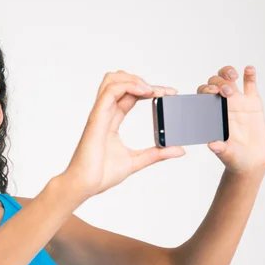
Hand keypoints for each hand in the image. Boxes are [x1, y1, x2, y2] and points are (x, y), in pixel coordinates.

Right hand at [62, 71, 185, 198]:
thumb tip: (179, 150)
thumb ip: (157, 154)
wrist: (85, 185)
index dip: (149, 90)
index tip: (170, 93)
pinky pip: (110, 92)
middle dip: (141, 80)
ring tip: (152, 89)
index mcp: (112, 121)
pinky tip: (144, 92)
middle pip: (119, 81)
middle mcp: (105, 114)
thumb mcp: (137, 161)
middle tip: (163, 91)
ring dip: (134, 79)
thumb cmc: (101, 174)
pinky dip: (128, 86)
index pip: (130, 95)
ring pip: (112, 80)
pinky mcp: (97, 118)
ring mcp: (100, 114)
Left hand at [197, 65, 264, 176]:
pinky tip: (249, 69)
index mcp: (212, 114)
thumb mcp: (226, 154)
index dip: (205, 90)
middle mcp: (223, 105)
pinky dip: (250, 75)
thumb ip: (220, 149)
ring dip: (228, 73)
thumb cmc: (233, 157)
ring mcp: (238, 102)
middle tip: (225, 91)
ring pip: (230, 79)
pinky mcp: (253, 102)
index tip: (211, 92)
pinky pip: (250, 84)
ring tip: (233, 76)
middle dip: (218, 82)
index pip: (203, 95)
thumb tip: (212, 145)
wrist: (251, 160)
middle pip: (215, 82)